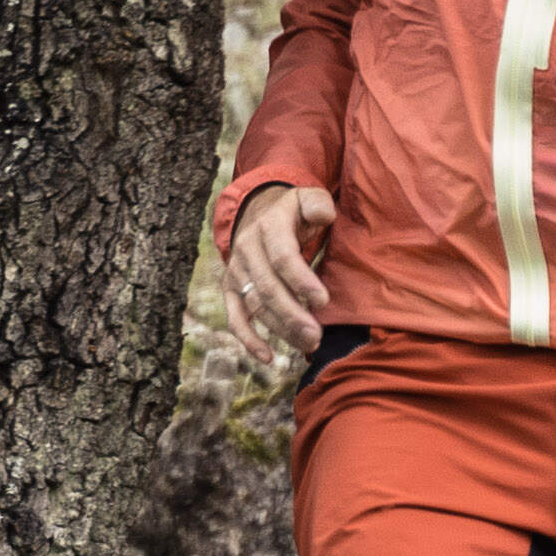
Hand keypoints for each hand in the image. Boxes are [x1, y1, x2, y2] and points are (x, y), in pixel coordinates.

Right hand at [222, 184, 334, 362]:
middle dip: (292, 315)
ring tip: (309, 345)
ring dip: (280, 329)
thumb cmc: (294, 211)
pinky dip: (248, 339)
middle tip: (316, 336)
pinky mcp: (231, 288)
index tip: (323, 301)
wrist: (258, 211)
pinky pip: (235, 317)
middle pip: (268, 288)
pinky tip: (268, 357)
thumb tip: (324, 215)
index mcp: (269, 226)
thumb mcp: (307, 197)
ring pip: (255, 306)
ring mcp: (236, 270)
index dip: (301, 280)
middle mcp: (246, 248)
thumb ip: (318, 203)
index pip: (282, 257)